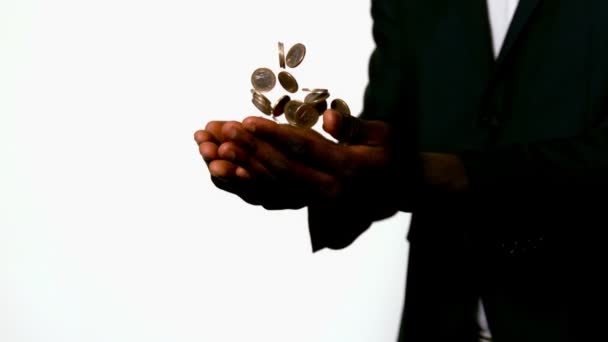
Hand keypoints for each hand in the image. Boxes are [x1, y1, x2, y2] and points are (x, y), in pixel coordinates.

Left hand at [197, 110, 417, 214]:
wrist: (399, 189)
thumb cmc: (393, 154)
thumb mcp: (383, 134)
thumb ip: (353, 127)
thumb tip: (326, 118)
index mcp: (348, 168)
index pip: (303, 149)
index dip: (272, 135)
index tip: (244, 121)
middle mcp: (330, 191)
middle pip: (281, 170)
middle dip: (249, 150)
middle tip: (221, 133)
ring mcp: (319, 204)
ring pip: (272, 188)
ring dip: (241, 170)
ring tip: (212, 154)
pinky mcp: (310, 207)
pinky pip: (274, 199)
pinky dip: (248, 186)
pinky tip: (227, 174)